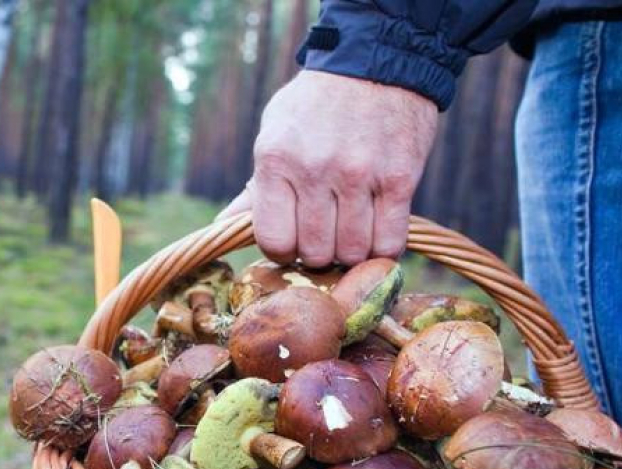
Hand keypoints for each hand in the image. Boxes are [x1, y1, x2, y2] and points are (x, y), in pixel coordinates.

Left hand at [247, 70, 437, 266]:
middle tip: (326, 234)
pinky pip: (389, 242)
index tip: (293, 241)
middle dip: (319, 253)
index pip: (274, 241)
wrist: (376, 61)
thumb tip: (222, 227)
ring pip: (354, 253)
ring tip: (351, 231)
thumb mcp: (274, 134)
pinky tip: (377, 234)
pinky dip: (383, 249)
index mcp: (276, 160)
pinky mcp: (398, 180)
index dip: (283, 252)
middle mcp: (315, 170)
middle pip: (316, 253)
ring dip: (352, 252)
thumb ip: (255, 188)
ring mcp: (359, 175)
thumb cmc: (316, 105)